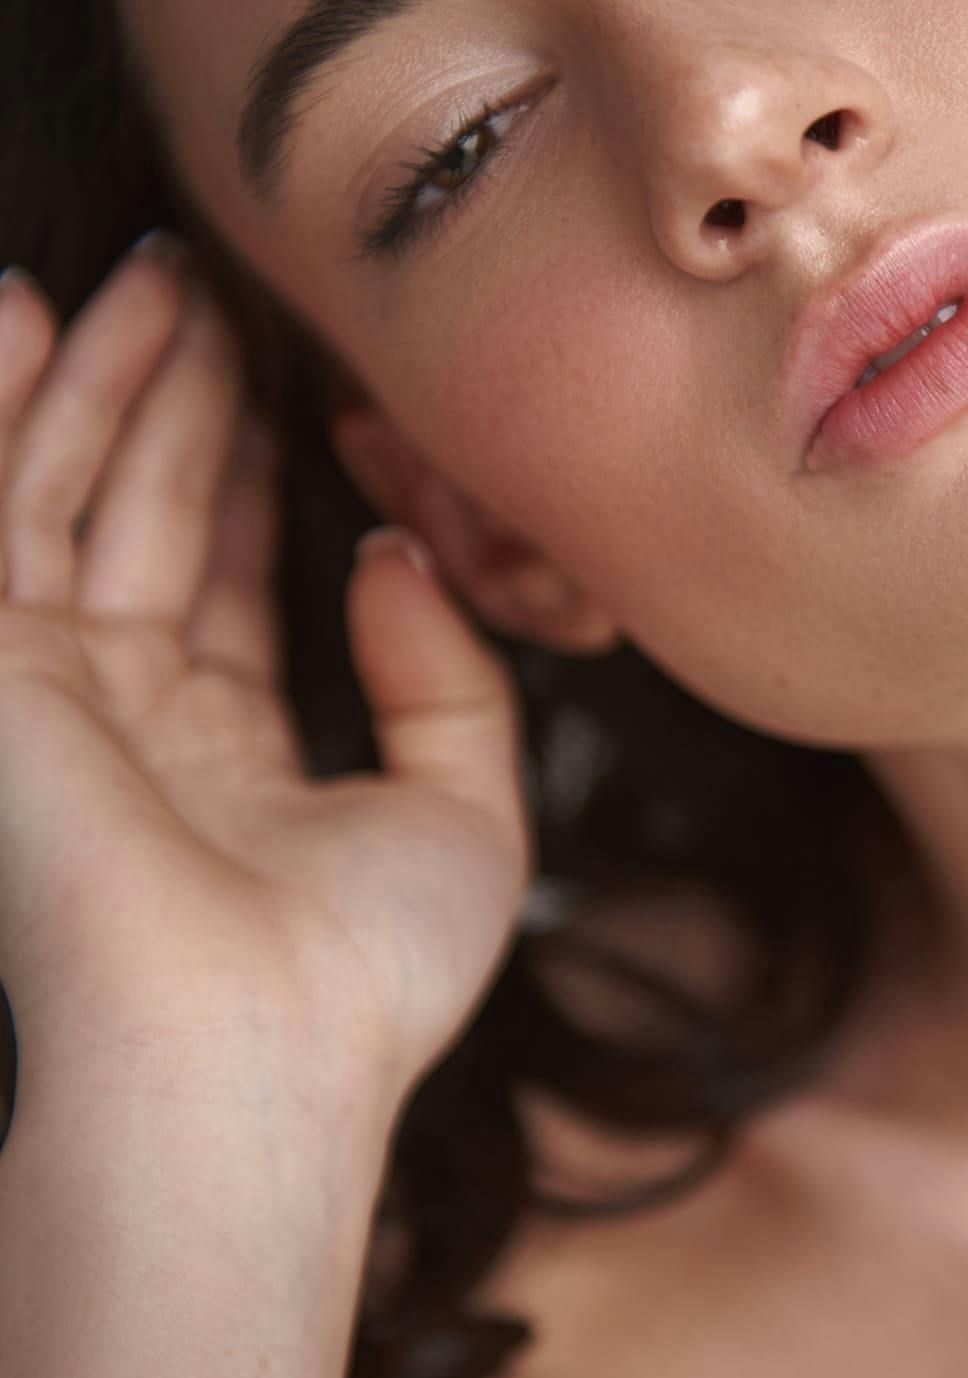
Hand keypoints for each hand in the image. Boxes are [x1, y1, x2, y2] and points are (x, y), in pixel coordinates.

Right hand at [0, 238, 532, 1113]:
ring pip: (65, 497)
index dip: (258, 475)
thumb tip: (389, 559)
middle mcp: (128, 718)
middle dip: (179, 402)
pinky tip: (23, 309)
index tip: (291, 378)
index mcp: (230, 752)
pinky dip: (1, 411)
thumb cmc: (364, 975)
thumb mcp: (465, 816)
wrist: (257, 1060)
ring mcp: (47, 694)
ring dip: (99, 381)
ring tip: (141, 272)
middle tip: (212, 284)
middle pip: (151, 519)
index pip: (234, 581)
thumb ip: (445, 682)